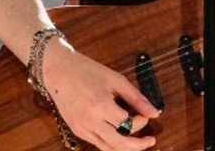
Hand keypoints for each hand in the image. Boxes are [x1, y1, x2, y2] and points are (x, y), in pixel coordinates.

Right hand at [40, 39, 160, 150]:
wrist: (59, 71)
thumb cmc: (87, 71)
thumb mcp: (116, 80)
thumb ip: (136, 98)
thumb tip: (154, 112)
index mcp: (100, 105)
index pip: (127, 124)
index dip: (140, 122)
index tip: (145, 115)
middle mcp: (90, 121)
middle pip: (119, 144)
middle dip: (138, 144)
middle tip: (150, 139)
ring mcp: (82, 128)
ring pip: (109, 148)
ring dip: (126, 147)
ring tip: (138, 141)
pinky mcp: (77, 131)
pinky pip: (98, 144)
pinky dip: (112, 143)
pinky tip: (120, 135)